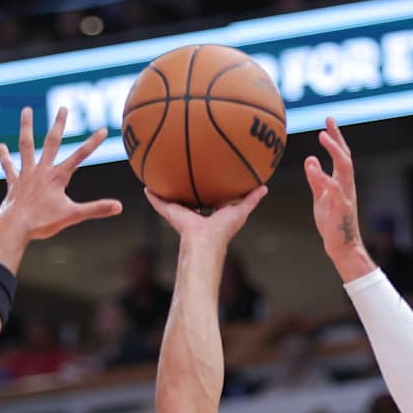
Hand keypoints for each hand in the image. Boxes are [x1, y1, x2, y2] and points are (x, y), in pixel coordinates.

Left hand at [0, 107, 121, 247]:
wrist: (15, 227)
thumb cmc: (43, 222)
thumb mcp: (73, 215)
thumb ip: (96, 209)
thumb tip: (119, 207)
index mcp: (58, 177)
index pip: (80, 156)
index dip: (93, 143)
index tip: (103, 129)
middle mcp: (42, 170)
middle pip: (52, 142)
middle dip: (59, 125)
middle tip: (63, 108)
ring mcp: (26, 174)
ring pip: (27, 146)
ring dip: (27, 127)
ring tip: (27, 110)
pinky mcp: (14, 183)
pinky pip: (8, 166)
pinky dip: (4, 157)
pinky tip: (1, 147)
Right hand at [145, 185, 266, 248]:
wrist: (206, 240)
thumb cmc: (224, 229)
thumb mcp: (241, 210)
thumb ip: (251, 199)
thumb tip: (265, 187)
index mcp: (209, 214)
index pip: (208, 200)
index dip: (208, 190)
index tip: (207, 178)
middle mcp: (194, 214)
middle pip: (189, 199)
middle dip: (186, 188)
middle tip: (182, 173)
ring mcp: (181, 214)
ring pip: (173, 200)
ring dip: (167, 190)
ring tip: (160, 176)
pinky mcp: (171, 214)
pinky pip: (160, 203)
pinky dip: (153, 197)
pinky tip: (147, 187)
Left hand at [303, 118, 374, 280]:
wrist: (342, 246)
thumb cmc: (332, 223)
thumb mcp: (320, 197)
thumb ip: (316, 179)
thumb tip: (310, 159)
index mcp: (341, 182)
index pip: (340, 155)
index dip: (335, 137)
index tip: (328, 121)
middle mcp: (346, 185)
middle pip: (345, 156)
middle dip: (338, 137)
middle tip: (328, 120)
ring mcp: (346, 195)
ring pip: (345, 167)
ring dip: (334, 150)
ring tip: (323, 136)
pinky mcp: (342, 207)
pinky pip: (334, 189)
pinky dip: (324, 177)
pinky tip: (314, 168)